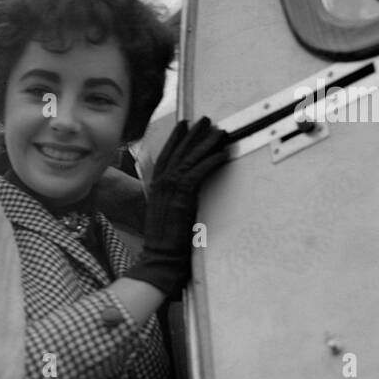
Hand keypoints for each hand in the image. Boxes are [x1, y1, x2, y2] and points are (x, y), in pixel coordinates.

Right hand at [123, 117, 228, 296]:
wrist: (160, 257)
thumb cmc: (164, 241)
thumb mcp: (164, 213)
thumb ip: (171, 198)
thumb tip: (184, 191)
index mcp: (154, 186)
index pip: (165, 155)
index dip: (176, 139)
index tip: (184, 125)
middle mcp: (160, 183)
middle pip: (178, 151)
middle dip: (193, 134)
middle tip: (206, 121)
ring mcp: (169, 188)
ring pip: (190, 158)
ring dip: (207, 143)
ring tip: (220, 132)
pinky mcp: (182, 195)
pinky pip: (200, 171)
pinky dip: (212, 160)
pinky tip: (224, 153)